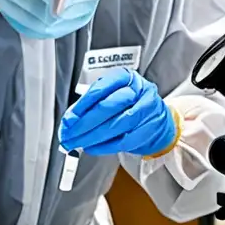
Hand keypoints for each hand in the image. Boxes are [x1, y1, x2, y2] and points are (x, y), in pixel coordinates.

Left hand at [60, 68, 178, 156]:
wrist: (156, 118)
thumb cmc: (128, 105)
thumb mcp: (109, 95)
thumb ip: (89, 105)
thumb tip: (69, 121)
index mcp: (124, 77)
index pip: (99, 89)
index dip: (81, 106)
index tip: (68, 120)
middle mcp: (138, 90)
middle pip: (107, 107)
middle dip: (84, 124)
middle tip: (69, 135)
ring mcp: (146, 109)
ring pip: (116, 125)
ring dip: (92, 137)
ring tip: (77, 143)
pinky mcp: (150, 128)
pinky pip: (124, 140)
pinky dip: (105, 146)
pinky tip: (92, 147)